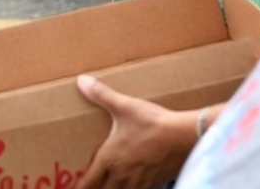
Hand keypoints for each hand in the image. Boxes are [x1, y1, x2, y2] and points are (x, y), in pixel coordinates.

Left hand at [73, 74, 196, 188]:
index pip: (88, 182)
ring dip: (115, 188)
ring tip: (112, 182)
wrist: (186, 137)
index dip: (79, 186)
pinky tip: (135, 182)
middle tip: (91, 183)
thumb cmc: (152, 123)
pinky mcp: (157, 182)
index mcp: (110, 160)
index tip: (72, 187)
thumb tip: (82, 81)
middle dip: (96, 188)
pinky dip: (134, 188)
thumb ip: (101, 95)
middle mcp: (123, 176)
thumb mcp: (124, 106)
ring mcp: (141, 182)